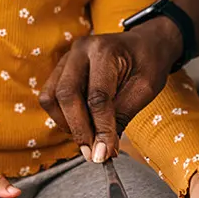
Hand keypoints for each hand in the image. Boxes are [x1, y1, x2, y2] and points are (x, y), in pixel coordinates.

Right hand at [42, 18, 182, 161]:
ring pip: (51, 97)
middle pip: (66, 94)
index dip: (100, 128)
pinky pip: (50, 97)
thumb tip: (103, 150)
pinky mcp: (61, 69)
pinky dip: (62, 116)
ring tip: (88, 139)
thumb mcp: (146, 88)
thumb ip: (122, 116)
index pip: (97, 96)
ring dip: (67, 124)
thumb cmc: (148, 63)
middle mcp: (80, 50)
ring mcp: (67, 58)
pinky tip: (81, 125)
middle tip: (93, 154)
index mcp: (105, 50)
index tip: (105, 153)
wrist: (145, 43)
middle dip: (79, 129)